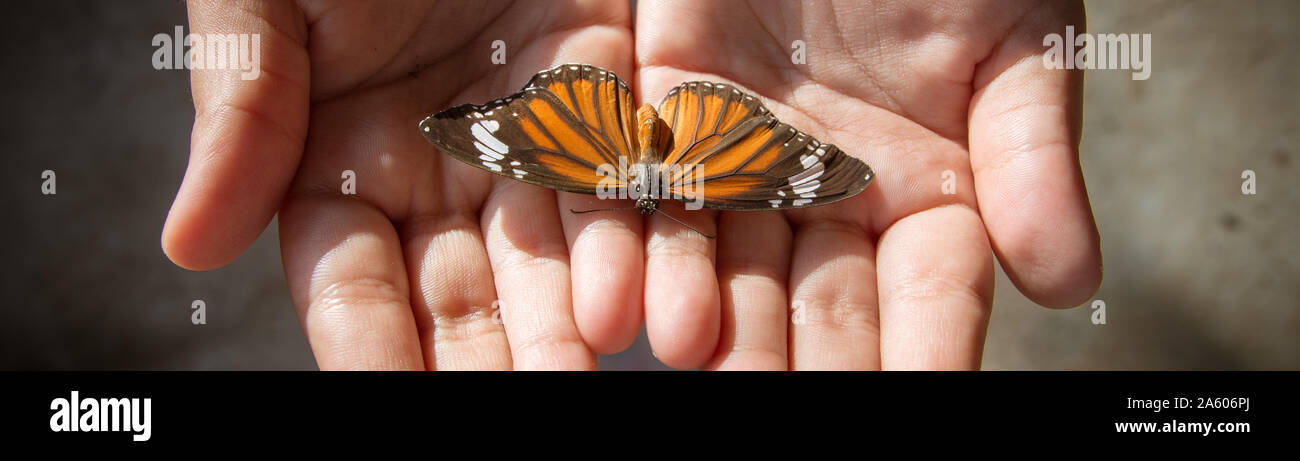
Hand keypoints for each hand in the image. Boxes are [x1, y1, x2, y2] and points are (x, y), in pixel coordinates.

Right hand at [163, 0, 639, 368]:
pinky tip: (655, 284)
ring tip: (591, 365)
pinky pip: (625, 171)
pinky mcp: (599, 89)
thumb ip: (240, 115)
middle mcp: (434, 171)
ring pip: (554, 249)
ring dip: (576, 310)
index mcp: (335, 165)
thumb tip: (188, 248)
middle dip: (492, 356)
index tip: (390, 406)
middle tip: (525, 409)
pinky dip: (641, 227)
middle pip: (465, 291)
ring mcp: (523, 136)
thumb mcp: (261, 0)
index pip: (352, 284)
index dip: (370, 349)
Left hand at [633, 0, 1100, 368]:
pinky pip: (652, 185)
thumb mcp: (1018, 37)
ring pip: (726, 258)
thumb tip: (1071, 284)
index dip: (928, 351)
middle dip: (807, 361)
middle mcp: (834, 191)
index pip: (933, 290)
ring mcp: (749, 155)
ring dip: (714, 316)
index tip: (923, 403)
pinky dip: (642, 240)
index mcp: (930, 187)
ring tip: (703, 363)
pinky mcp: (674, 108)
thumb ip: (1032, 155)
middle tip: (787, 415)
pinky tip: (638, 300)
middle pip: (819, 298)